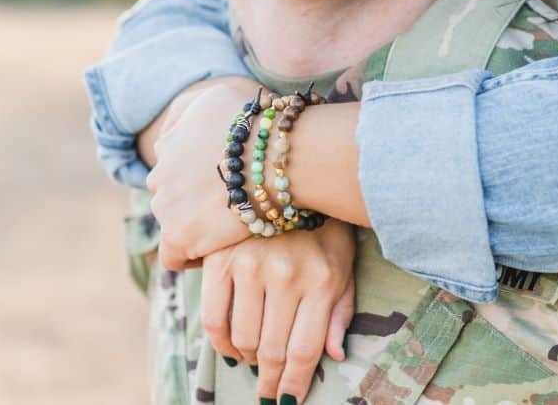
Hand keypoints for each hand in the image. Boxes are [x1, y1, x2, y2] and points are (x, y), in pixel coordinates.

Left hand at [146, 78, 262, 269]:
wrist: (274, 157)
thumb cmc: (258, 124)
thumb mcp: (216, 97)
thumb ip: (190, 112)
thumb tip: (182, 128)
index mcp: (169, 143)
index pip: (173, 165)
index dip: (197, 174)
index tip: (220, 182)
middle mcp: (160, 173)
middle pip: (171, 194)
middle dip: (194, 199)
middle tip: (228, 205)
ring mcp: (166, 205)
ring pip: (173, 222)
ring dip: (196, 224)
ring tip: (228, 228)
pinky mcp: (178, 234)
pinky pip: (172, 256)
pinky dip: (189, 256)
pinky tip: (215, 250)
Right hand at [201, 221, 358, 401]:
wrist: (289, 175)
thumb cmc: (325, 228)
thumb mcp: (345, 266)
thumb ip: (341, 311)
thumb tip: (336, 355)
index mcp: (322, 281)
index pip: (305, 349)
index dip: (294, 382)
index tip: (287, 401)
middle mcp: (286, 276)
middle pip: (271, 350)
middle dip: (269, 380)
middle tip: (267, 392)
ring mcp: (250, 267)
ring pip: (242, 338)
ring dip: (246, 360)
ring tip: (253, 361)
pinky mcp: (220, 260)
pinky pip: (212, 316)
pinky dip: (220, 340)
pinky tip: (230, 346)